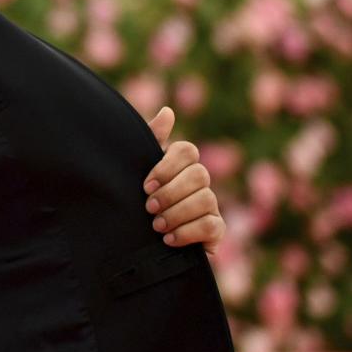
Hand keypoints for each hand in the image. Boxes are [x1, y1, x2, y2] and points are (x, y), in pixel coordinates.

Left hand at [142, 107, 224, 254]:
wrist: (136, 238)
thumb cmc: (136, 197)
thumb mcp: (135, 168)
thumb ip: (150, 140)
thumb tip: (167, 112)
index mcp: (180, 163)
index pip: (186, 151)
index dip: (167, 167)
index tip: (145, 185)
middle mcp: (199, 181)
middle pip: (198, 174)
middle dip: (172, 192)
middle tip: (149, 207)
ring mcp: (210, 204)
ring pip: (206, 199)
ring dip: (177, 213)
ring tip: (157, 226)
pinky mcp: (216, 230)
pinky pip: (213, 226)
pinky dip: (189, 232)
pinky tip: (169, 239)